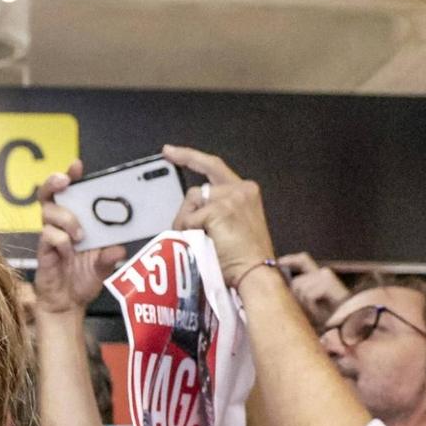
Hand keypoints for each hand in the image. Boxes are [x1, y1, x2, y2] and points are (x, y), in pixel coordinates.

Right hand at [32, 160, 125, 319]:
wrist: (68, 304)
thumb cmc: (83, 280)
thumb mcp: (104, 267)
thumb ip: (110, 257)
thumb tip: (120, 248)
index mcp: (77, 220)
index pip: (72, 192)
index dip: (71, 175)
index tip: (77, 166)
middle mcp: (60, 223)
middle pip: (49, 193)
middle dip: (55, 182)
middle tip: (66, 181)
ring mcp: (50, 235)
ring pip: (49, 212)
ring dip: (67, 219)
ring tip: (80, 236)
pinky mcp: (43, 250)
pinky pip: (48, 235)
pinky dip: (60, 241)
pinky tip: (68, 253)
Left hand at [162, 145, 277, 282]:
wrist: (256, 274)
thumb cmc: (245, 259)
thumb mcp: (236, 226)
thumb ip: (219, 209)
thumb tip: (190, 210)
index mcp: (246, 192)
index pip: (213, 166)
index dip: (189, 157)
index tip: (169, 151)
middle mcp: (241, 189)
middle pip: (197, 191)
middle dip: (186, 212)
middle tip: (182, 230)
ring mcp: (230, 197)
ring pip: (191, 203)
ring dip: (187, 223)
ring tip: (201, 243)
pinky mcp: (218, 210)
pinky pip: (189, 219)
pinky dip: (189, 233)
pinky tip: (203, 244)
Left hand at [278, 252, 349, 327]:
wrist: (347, 324)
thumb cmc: (328, 317)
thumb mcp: (309, 304)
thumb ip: (298, 293)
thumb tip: (283, 287)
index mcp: (318, 275)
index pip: (302, 260)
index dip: (290, 260)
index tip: (278, 263)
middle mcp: (323, 272)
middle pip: (296, 282)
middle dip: (297, 298)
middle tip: (309, 311)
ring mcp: (326, 276)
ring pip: (300, 289)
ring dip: (305, 305)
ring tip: (317, 313)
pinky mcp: (328, 283)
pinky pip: (308, 295)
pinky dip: (311, 308)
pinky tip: (321, 314)